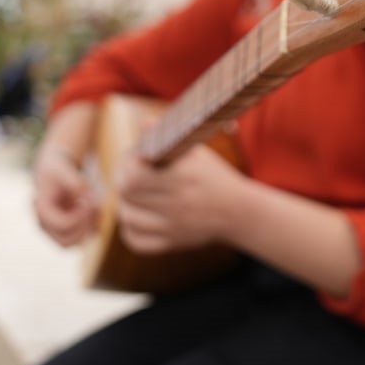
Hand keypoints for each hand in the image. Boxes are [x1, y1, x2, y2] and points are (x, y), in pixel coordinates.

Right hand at [32, 145, 96, 246]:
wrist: (55, 171)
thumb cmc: (58, 169)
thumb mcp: (64, 169)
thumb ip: (75, 183)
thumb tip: (87, 196)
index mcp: (42, 211)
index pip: (62, 225)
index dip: (79, 216)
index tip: (88, 199)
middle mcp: (45, 225)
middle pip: (65, 242)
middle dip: (83, 227)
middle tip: (93, 206)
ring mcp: (55, 230)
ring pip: (74, 244)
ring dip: (89, 229)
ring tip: (95, 206)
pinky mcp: (66, 230)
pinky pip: (82, 238)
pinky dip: (92, 227)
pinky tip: (95, 209)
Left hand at [116, 145, 245, 253]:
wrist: (239, 212)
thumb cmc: (213, 176)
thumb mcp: (195, 151)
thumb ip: (166, 136)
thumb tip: (142, 121)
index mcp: (183, 178)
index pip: (134, 176)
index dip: (129, 166)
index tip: (138, 161)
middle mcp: (178, 204)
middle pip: (127, 196)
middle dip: (124, 183)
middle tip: (131, 177)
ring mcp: (175, 227)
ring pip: (127, 219)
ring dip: (126, 205)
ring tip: (135, 197)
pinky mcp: (173, 243)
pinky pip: (136, 242)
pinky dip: (130, 230)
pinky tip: (139, 218)